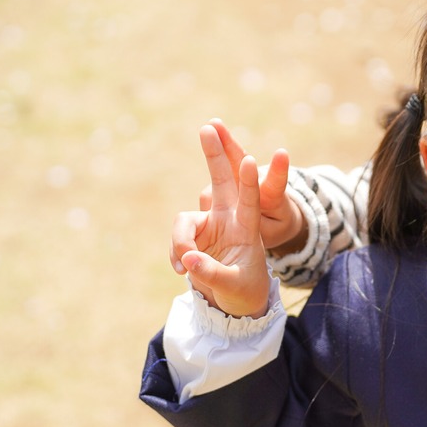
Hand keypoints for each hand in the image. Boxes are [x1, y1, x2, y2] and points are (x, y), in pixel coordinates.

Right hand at [170, 125, 271, 317]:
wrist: (235, 299)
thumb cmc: (245, 290)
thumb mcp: (234, 285)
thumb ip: (212, 272)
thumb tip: (187, 259)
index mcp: (248, 228)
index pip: (251, 200)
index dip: (249, 181)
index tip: (250, 160)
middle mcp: (228, 219)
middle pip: (221, 181)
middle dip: (214, 155)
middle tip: (209, 126)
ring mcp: (208, 225)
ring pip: (184, 220)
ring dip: (180, 241)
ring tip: (184, 267)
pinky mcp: (192, 236)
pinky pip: (176, 240)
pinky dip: (175, 255)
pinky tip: (182, 272)